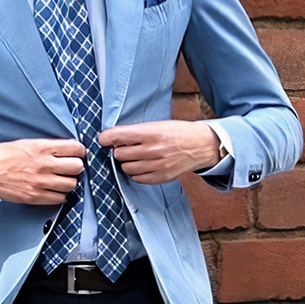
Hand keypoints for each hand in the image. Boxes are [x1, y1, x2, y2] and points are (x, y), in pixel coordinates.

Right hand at [0, 138, 85, 204]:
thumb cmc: (3, 155)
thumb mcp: (27, 143)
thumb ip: (48, 147)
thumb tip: (68, 151)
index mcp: (42, 148)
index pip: (75, 149)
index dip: (80, 152)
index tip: (78, 154)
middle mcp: (43, 164)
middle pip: (77, 167)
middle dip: (76, 167)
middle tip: (70, 168)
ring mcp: (40, 182)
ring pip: (71, 184)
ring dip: (68, 182)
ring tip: (60, 180)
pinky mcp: (35, 196)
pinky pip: (60, 198)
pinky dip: (59, 195)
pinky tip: (53, 190)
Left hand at [98, 121, 220, 183]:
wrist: (201, 145)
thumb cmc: (178, 132)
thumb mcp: (157, 125)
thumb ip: (135, 131)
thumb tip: (110, 137)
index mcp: (152, 133)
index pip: (118, 136)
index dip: (106, 138)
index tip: (103, 139)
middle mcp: (154, 150)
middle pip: (119, 154)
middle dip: (120, 150)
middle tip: (127, 146)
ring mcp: (157, 166)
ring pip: (126, 167)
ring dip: (127, 162)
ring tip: (137, 156)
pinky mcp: (161, 177)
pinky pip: (136, 178)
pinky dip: (136, 172)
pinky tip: (143, 165)